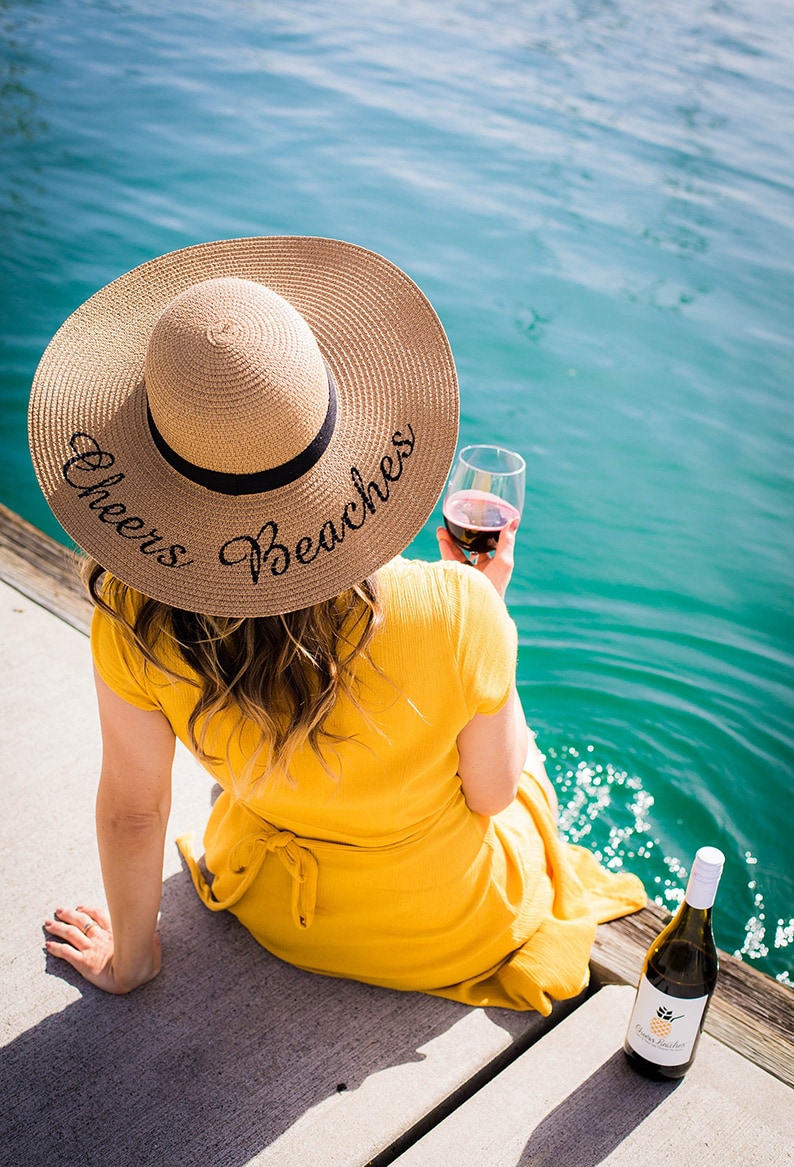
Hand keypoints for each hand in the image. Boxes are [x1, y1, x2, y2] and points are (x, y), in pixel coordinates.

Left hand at [44, 905, 160, 993]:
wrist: (132, 975)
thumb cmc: (143, 965)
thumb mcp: (152, 950)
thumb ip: (152, 943)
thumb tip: (155, 936)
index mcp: (115, 932)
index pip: (99, 915)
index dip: (87, 909)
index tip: (80, 907)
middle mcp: (100, 937)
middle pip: (81, 921)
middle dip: (68, 914)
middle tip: (58, 910)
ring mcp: (91, 949)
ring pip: (71, 933)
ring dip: (58, 927)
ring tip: (48, 923)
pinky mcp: (83, 962)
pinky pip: (66, 953)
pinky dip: (56, 948)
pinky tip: (47, 946)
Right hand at [437, 517, 517, 599]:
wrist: (478, 606)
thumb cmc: (494, 586)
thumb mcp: (504, 561)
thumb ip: (507, 541)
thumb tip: (514, 520)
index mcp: (494, 565)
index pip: (488, 545)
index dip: (483, 534)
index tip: (477, 521)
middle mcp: (480, 569)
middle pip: (469, 548)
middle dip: (462, 536)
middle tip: (456, 523)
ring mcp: (466, 573)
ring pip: (456, 553)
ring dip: (449, 540)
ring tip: (441, 529)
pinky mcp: (455, 577)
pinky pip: (448, 560)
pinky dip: (444, 549)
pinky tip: (441, 540)